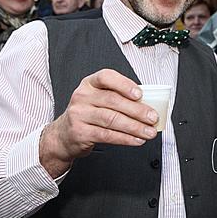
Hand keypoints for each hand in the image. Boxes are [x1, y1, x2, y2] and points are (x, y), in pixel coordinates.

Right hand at [40, 69, 158, 176]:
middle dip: (137, 110)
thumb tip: (148, 105)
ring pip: (112, 120)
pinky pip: (107, 135)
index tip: (140, 94)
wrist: (64, 135)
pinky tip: (136, 140)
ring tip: (149, 132)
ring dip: (134, 127)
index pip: (106, 77)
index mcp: (89, 83)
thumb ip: (119, 98)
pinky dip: (125, 138)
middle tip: (152, 117)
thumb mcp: (98, 100)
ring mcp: (79, 114)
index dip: (124, 84)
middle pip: (113, 101)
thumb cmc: (88, 114)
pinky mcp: (80, 132)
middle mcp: (82, 96)